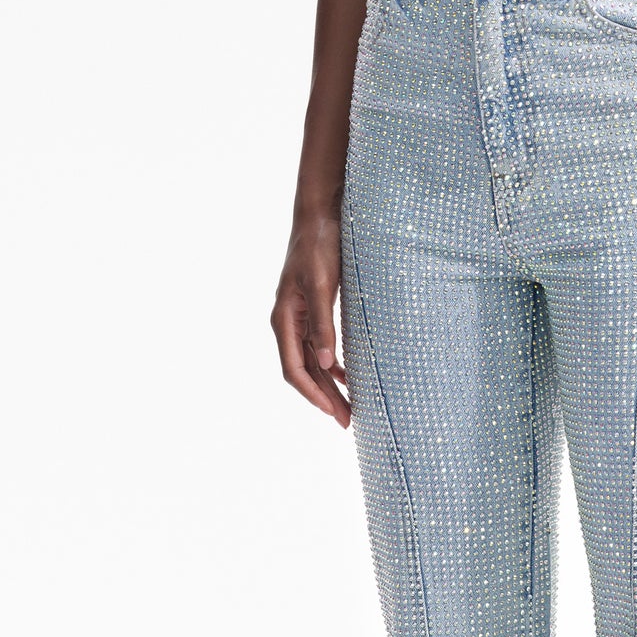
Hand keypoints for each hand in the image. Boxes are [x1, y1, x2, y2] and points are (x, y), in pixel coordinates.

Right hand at [272, 216, 350, 425]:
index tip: (333, 413)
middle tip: (349, 421)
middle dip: (325, 398)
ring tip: (352, 406)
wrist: (321, 214)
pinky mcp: (315, 308)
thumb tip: (327, 364)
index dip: (312, 394)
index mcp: (284, 318)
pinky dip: (335, 364)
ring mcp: (301, 316)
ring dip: (331, 385)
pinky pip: (321, 346)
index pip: (294, 369)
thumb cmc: (319, 245)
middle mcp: (289, 321)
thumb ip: (323, 324)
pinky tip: (351, 374)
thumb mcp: (324, 284)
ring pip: (314, 361)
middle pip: (305, 371)